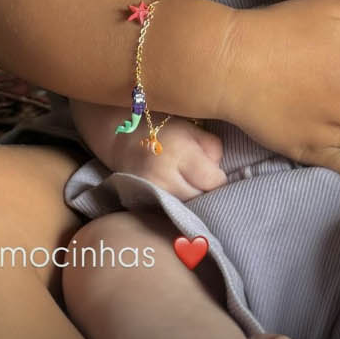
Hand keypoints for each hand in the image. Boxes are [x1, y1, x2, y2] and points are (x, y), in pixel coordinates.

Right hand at [110, 117, 227, 201]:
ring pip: (186, 207)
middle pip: (200, 198)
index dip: (218, 178)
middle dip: (205, 190)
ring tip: (187, 184)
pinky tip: (176, 192)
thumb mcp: (192, 129)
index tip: (214, 172)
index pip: (213, 181)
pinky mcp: (143, 202)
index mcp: (181, 153)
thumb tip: (219, 172)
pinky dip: (177, 204)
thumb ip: (213, 150)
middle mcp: (165, 177)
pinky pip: (169, 210)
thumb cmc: (162, 128)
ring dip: (191, 198)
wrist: (120, 137)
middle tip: (201, 178)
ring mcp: (152, 193)